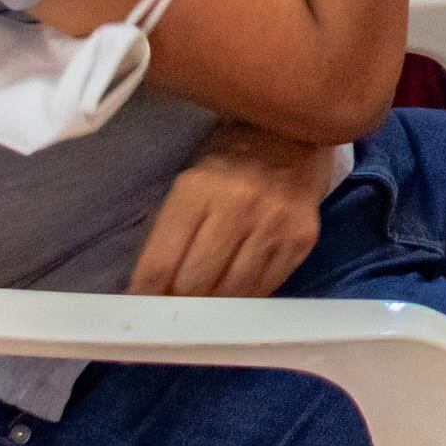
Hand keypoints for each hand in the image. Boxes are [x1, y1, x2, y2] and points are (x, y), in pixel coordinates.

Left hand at [126, 123, 338, 297]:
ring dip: (216, 302)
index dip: (145, 294)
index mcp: (197, 189)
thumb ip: (168, 236)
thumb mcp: (189, 185)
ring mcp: (275, 222)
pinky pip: (266, 288)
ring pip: (232, 293)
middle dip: (181, 299)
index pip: (160, 264)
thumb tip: (150, 293)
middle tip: (178, 300)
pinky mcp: (302, 238)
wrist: (292, 136)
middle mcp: (238, 204)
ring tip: (210, 294)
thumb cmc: (228, 163)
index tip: (142, 308)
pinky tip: (240, 284)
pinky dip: (247, 296)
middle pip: (195, 284)